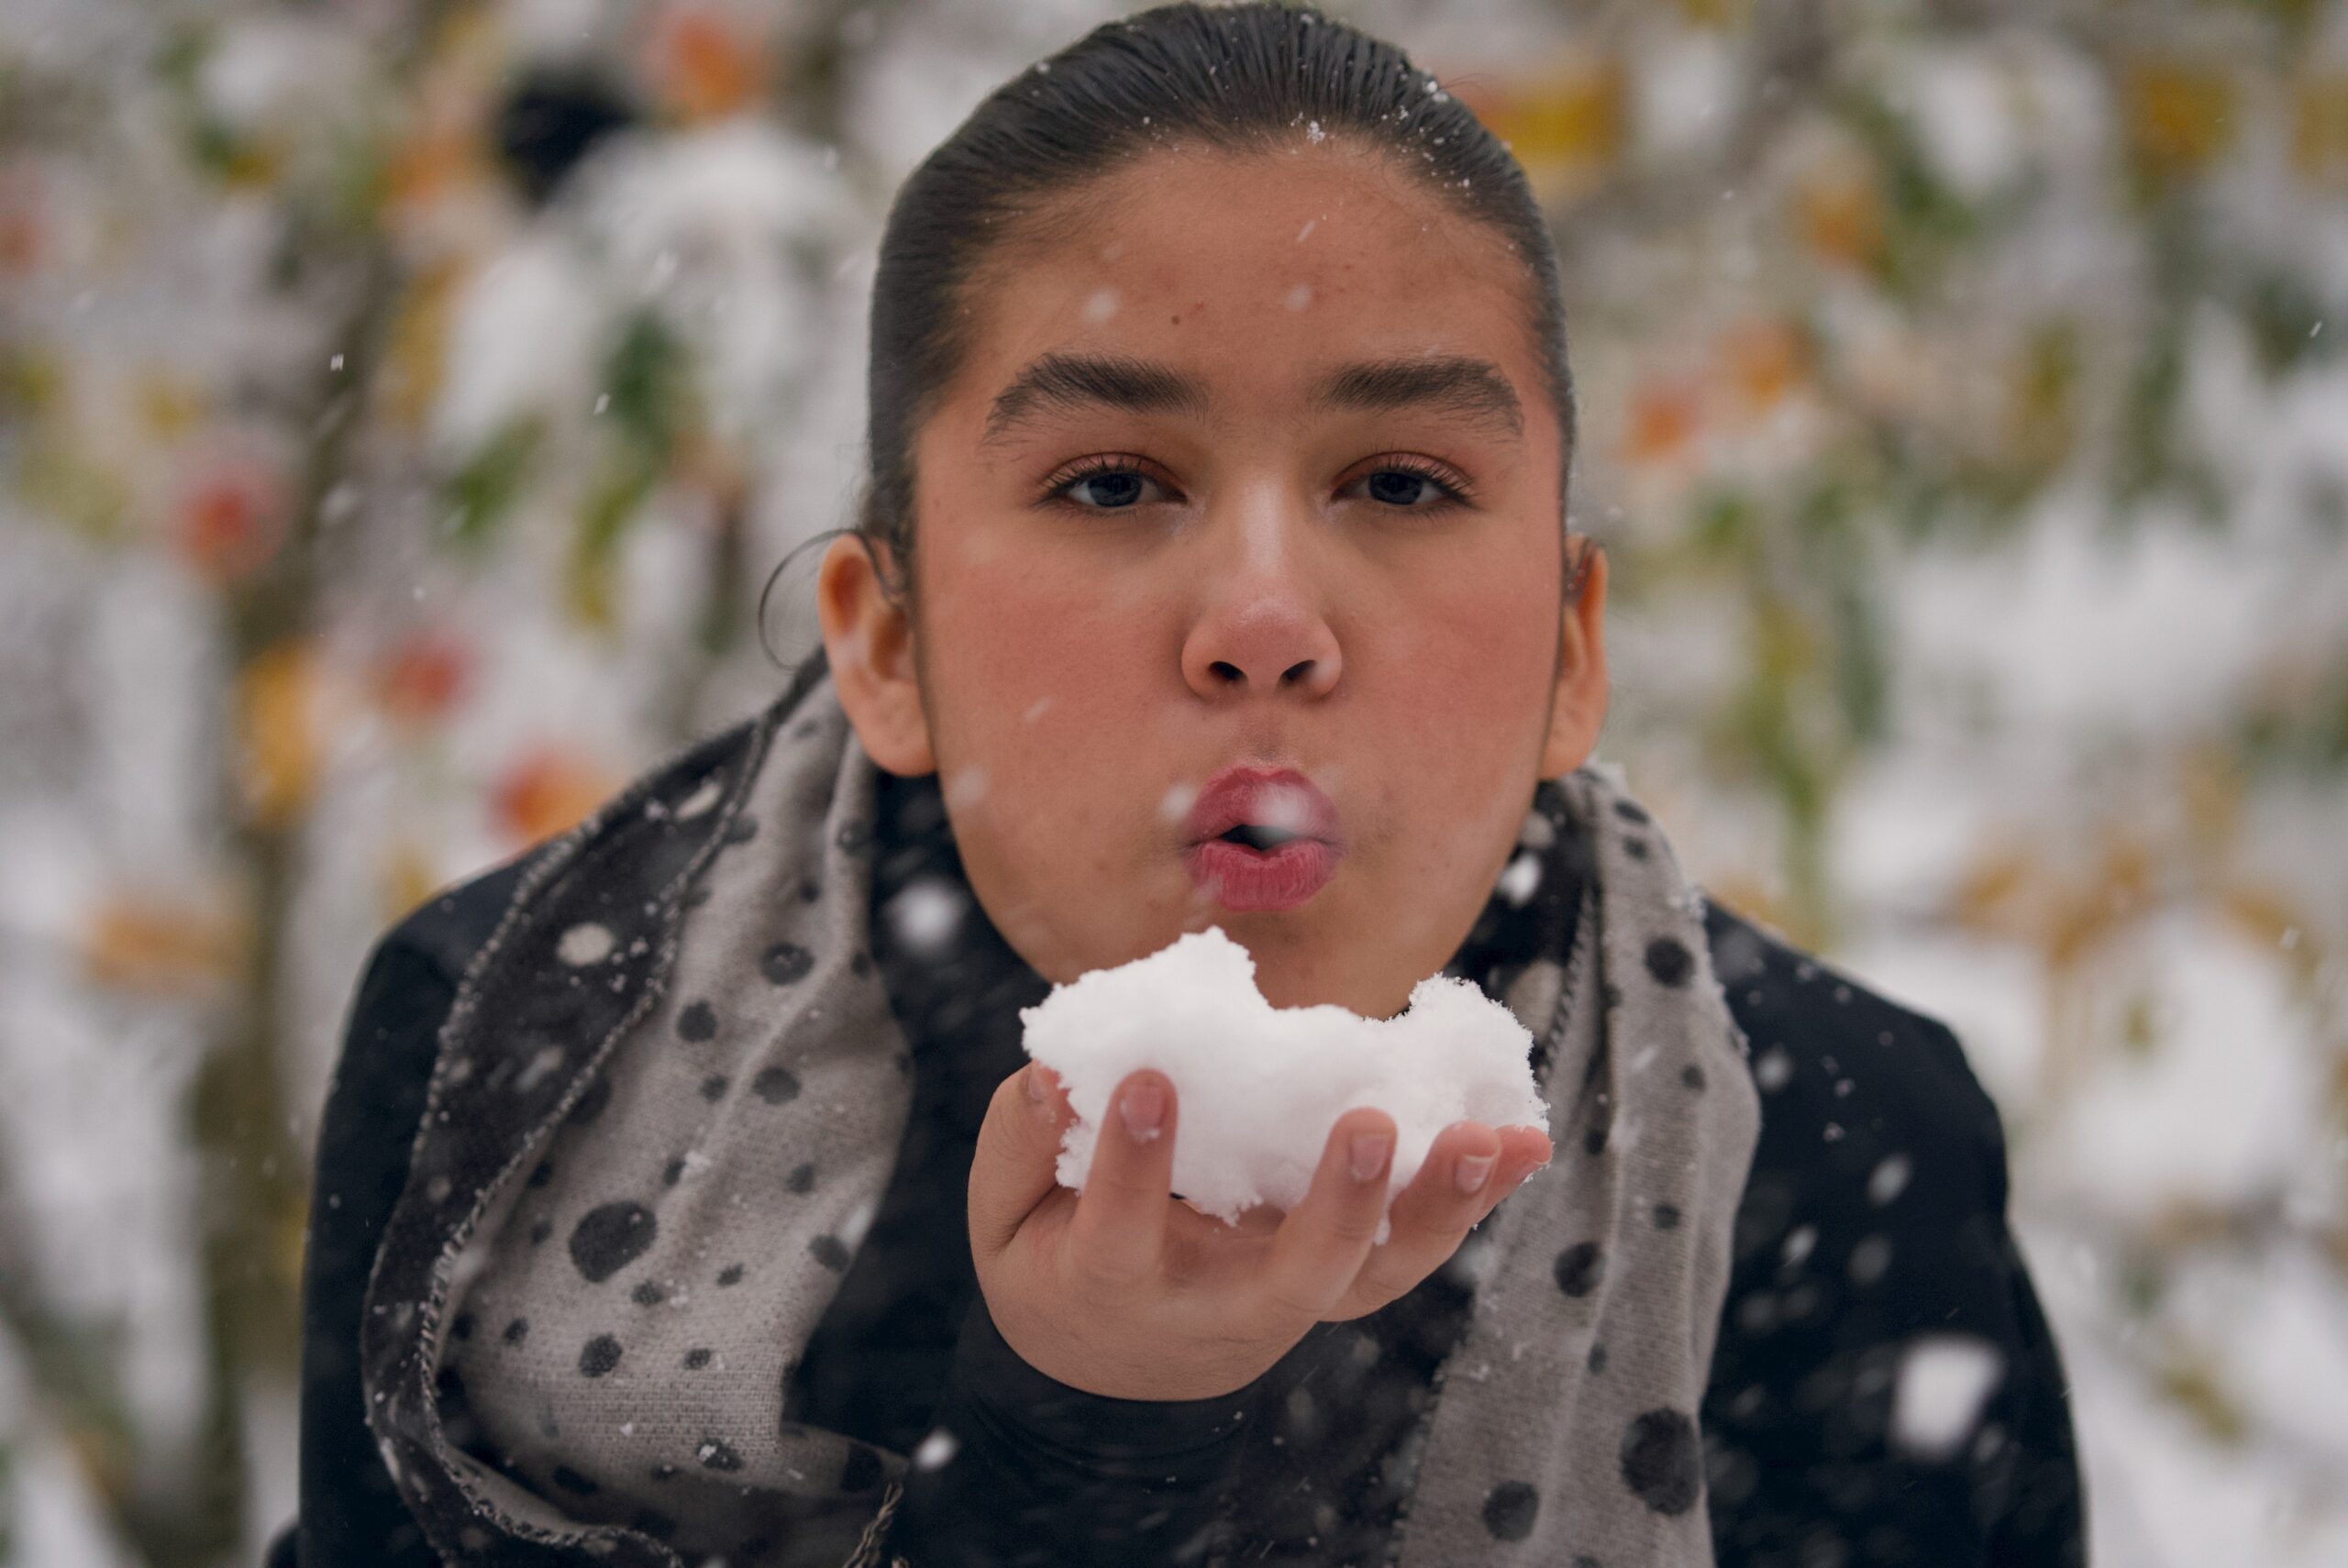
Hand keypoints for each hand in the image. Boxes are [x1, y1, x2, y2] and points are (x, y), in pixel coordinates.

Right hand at [965, 1062, 1552, 1401]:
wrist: (1113, 1357)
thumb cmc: (1055, 1255)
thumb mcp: (1006, 1214)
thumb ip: (1021, 1143)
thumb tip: (1057, 1073)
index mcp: (1119, 1283)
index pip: (1123, 1230)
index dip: (1133, 1161)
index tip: (1148, 1080)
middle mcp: (1219, 1305)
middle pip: (1293, 1279)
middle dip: (1336, 1208)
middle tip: (1367, 1124)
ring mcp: (1293, 1297)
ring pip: (1376, 1275)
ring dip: (1438, 1209)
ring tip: (1489, 1140)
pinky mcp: (1343, 1278)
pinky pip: (1412, 1250)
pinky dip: (1472, 1201)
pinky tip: (1524, 1144)